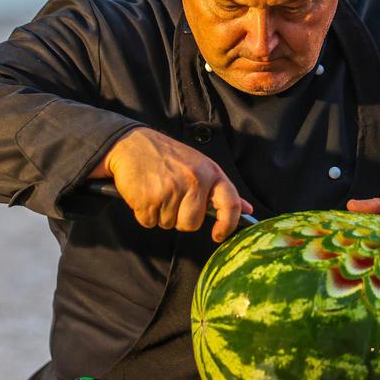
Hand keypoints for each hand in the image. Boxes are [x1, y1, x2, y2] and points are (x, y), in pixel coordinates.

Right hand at [89, 127, 252, 241]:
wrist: (132, 144)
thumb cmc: (169, 157)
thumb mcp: (201, 165)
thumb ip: (221, 189)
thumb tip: (247, 208)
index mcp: (210, 172)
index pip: (231, 204)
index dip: (228, 225)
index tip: (218, 235)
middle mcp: (194, 180)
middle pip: (192, 224)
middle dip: (181, 218)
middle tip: (171, 198)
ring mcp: (170, 190)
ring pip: (169, 224)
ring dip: (161, 214)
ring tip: (157, 191)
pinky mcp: (148, 198)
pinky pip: (149, 223)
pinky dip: (145, 214)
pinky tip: (144, 194)